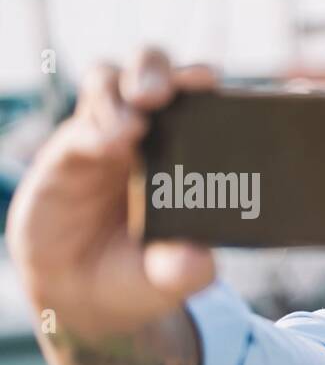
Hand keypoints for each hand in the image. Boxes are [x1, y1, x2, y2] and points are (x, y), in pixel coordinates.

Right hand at [5, 47, 217, 337]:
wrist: (83, 292)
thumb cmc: (141, 273)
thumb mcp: (171, 278)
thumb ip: (187, 268)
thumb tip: (199, 259)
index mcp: (190, 151)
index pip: (201, 99)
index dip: (206, 83)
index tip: (213, 84)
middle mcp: (151, 133)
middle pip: (154, 71)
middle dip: (161, 71)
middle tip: (164, 94)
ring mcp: (108, 136)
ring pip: (111, 81)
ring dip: (124, 86)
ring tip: (137, 119)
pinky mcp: (71, 150)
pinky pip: (81, 124)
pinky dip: (96, 126)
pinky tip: (108, 145)